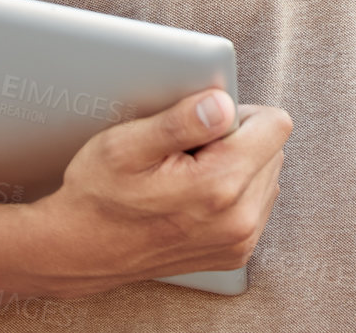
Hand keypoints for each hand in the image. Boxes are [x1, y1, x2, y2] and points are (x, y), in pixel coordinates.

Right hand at [24, 89, 290, 299]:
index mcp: (220, 185)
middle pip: (273, 149)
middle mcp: (240, 218)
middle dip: (237, 140)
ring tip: (188, 174)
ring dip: (237, 166)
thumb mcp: (127, 145)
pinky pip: (257, 202)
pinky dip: (234, 192)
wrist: (79, 250)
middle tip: (188, 152)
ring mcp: (240, 241)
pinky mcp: (236, 252)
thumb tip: (223, 103)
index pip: (276, 124)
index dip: (240, 113)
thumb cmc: (99, 194)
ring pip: (267, 174)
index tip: (205, 124)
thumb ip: (181, 121)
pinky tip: (195, 195)